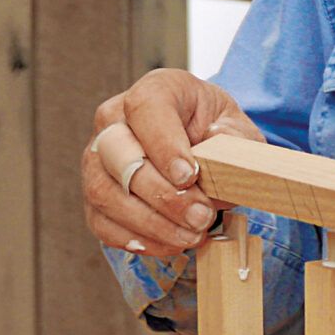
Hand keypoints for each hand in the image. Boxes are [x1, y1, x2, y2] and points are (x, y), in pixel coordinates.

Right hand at [86, 69, 264, 258]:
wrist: (200, 145)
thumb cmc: (216, 132)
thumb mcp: (237, 127)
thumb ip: (234, 136)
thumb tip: (216, 143)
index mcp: (154, 91)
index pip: (145, 110)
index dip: (164, 145)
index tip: (190, 176)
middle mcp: (114, 121)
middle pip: (117, 155)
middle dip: (161, 193)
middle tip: (200, 216)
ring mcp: (98, 158)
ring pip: (104, 193)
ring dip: (151, 223)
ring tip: (192, 235)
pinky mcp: (96, 194)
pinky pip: (102, 222)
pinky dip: (137, 239)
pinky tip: (171, 243)